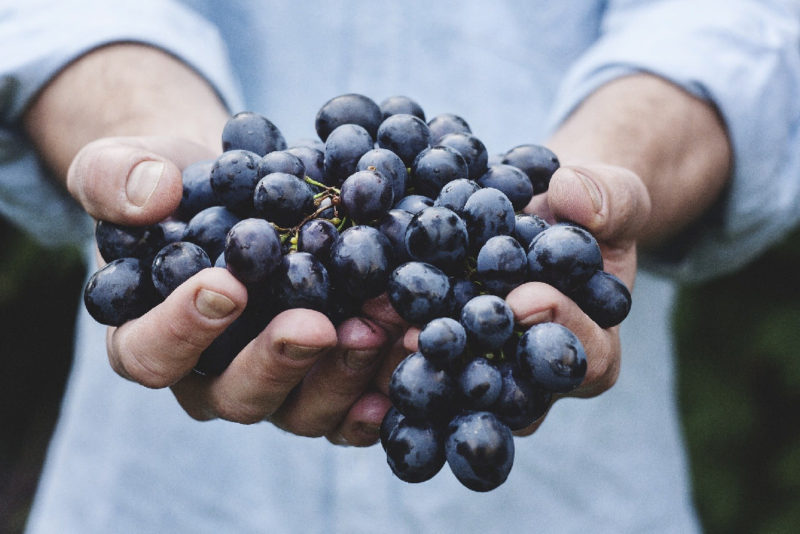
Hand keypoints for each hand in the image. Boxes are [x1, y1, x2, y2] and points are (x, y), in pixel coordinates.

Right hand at [70, 135, 401, 444]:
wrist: (239, 191)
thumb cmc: (175, 186)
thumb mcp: (126, 165)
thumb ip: (116, 178)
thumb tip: (152, 196)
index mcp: (150, 337)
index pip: (151, 354)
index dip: (182, 329)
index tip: (226, 285)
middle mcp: (211, 378)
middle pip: (237, 395)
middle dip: (279, 361)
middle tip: (316, 325)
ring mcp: (275, 386)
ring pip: (303, 409)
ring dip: (345, 374)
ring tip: (382, 325)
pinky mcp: (326, 382)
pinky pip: (353, 407)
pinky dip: (384, 388)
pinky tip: (413, 356)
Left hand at [378, 163, 650, 435]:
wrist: (540, 214)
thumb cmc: (584, 213)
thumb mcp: (614, 196)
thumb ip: (610, 198)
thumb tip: (572, 196)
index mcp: (591, 348)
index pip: (584, 357)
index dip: (558, 329)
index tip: (524, 297)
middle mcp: (534, 377)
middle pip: (509, 389)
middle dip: (472, 360)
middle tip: (432, 334)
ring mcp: (485, 372)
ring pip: (455, 385)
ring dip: (418, 361)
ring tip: (383, 328)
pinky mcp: (443, 355)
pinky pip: (418, 359)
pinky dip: (388, 340)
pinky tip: (358, 318)